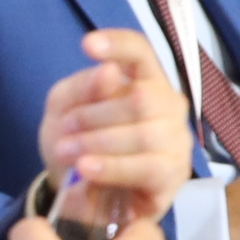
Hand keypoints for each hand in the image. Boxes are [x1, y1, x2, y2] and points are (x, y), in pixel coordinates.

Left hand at [34, 30, 190, 229]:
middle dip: (95, 114)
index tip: (87, 45)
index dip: (119, 45)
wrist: (81, 194)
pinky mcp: (173, 175)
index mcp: (144, 80)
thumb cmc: (79, 143)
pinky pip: (148, 167)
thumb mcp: (63, 111)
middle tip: (64, 131)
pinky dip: (112, 167)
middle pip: (143, 97)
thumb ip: (82, 89)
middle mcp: (169, 107)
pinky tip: (86, 169)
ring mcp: (176, 141)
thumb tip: (110, 72)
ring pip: (145, 134)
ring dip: (97, 143)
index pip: (141, 52)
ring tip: (67, 153)